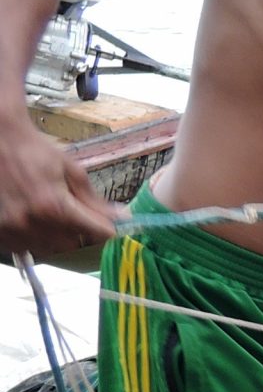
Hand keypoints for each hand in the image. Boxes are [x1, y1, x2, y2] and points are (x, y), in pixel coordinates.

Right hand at [0, 117, 119, 258]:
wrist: (0, 143)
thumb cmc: (36, 152)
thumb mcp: (71, 170)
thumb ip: (94, 199)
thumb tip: (121, 216)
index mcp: (53, 205)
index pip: (93, 232)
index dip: (105, 229)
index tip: (108, 225)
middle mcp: (31, 222)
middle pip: (71, 244)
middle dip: (78, 232)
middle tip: (76, 214)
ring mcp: (11, 228)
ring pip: (47, 248)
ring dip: (55, 236)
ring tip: (51, 214)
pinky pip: (23, 247)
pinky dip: (33, 238)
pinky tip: (34, 220)